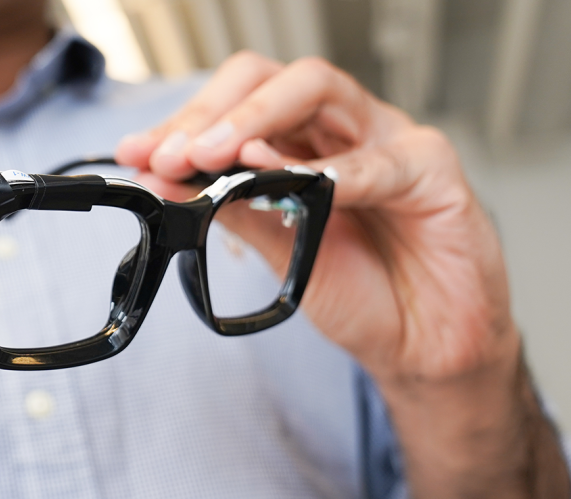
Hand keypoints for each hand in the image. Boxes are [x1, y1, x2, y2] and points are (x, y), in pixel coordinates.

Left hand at [116, 53, 570, 498]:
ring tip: (217, 155)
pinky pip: (381, 160)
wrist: (421, 347)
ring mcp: (387, 138)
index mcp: (298, 140)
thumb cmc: (360, 290)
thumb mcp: (276, 249)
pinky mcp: (433, 169)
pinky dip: (338, 171)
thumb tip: (161, 178)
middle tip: (174, 153)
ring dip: (258, 119)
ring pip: (320, 91)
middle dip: (214, 112)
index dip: (184, 121)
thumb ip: (226, 208)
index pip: (235, 102)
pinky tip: (304, 185)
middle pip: (273, 79)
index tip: (137, 153)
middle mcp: (339, 128)